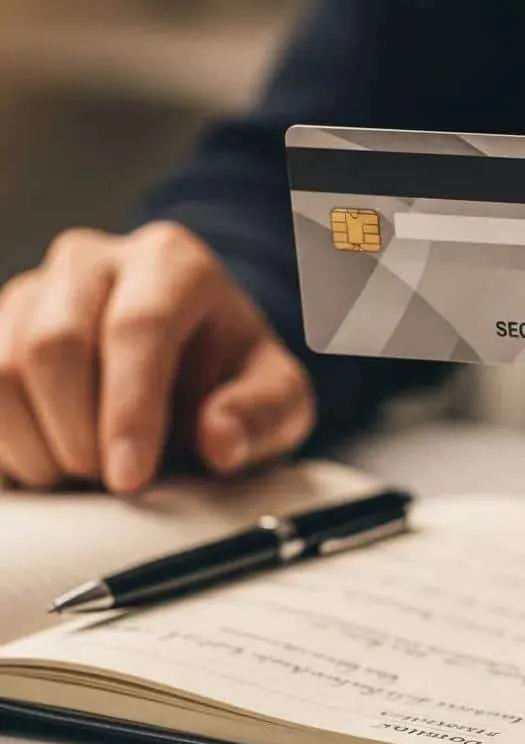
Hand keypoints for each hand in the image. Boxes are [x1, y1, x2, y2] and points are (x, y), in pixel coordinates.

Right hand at [0, 222, 314, 492]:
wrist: (191, 363)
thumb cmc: (234, 381)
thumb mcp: (277, 400)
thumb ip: (260, 416)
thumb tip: (220, 441)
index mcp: (173, 263)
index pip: (138, 327)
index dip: (129, 410)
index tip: (130, 478)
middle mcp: (95, 259)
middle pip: (56, 343)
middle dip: (78, 433)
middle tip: (110, 485)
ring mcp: (35, 288)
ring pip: (1, 366)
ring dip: (35, 443)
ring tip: (81, 476)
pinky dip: (4, 441)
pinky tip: (45, 463)